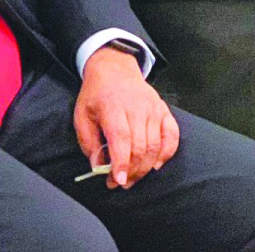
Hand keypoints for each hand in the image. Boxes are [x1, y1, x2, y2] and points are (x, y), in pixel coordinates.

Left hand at [74, 46, 178, 189]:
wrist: (114, 70)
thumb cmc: (97, 95)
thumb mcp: (82, 115)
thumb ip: (88, 142)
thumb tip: (98, 166)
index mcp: (113, 106)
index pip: (121, 138)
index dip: (121, 162)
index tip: (118, 180)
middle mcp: (136, 107)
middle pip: (140, 147)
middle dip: (131, 171)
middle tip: (120, 183)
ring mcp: (153, 109)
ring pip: (155, 146)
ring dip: (145, 168)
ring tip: (133, 178)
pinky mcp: (164, 111)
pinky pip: (172, 137)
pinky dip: (166, 154)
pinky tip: (155, 165)